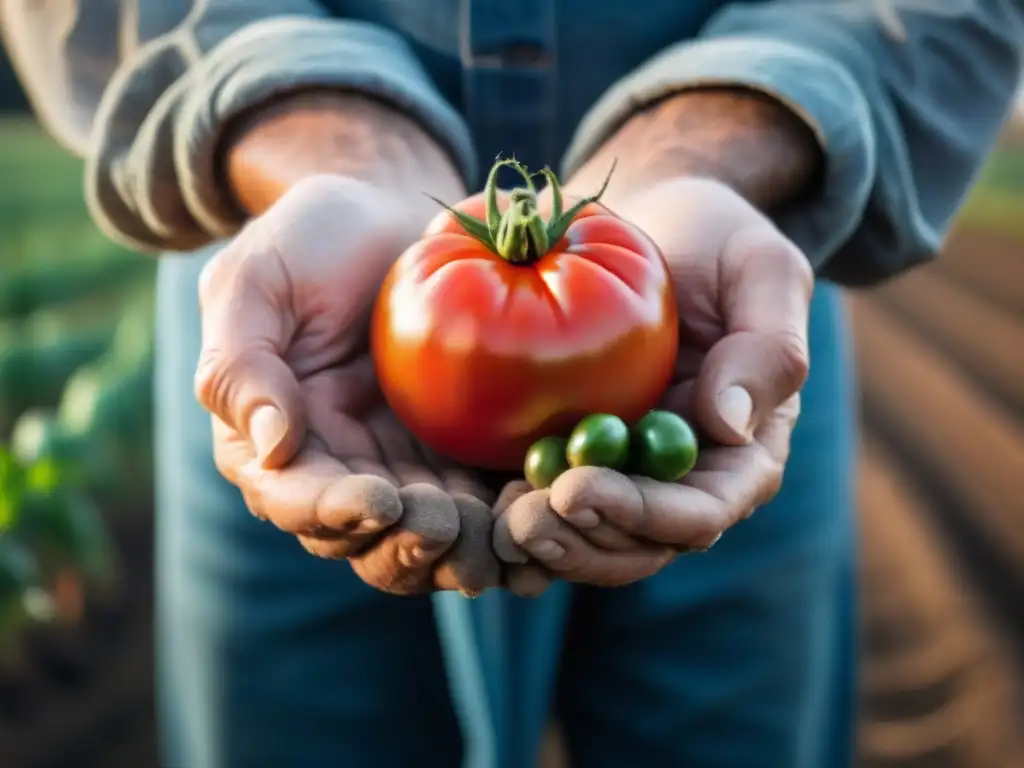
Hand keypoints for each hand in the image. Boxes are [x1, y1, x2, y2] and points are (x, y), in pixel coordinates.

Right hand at [194, 174, 499, 595]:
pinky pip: (480, 506)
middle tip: (450, 523)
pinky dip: (505, 521)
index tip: (381, 501)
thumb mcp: (255, 281)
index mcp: (273, 443)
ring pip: (426, 540)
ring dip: (461, 549)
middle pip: (366, 539)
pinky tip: (535, 510)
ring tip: (497, 528)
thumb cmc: (312, 241)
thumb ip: (240, 362)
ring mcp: (401, 466)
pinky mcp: (456, 455)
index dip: (335, 512)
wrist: (387, 215)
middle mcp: (336, 469)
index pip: (295, 500)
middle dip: (407, 544)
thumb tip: (270, 446)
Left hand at [493, 177, 811, 592]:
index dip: (646, 515)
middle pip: (642, 541)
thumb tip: (730, 426)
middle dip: (587, 544)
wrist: (657, 223)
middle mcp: (686, 474)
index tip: (579, 491)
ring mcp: (629, 469)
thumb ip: (768, 346)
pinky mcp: (577, 452)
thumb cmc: (716, 240)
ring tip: (501, 523)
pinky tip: (481, 502)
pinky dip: (521, 511)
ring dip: (552, 543)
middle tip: (523, 520)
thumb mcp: (760, 269)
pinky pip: (551, 498)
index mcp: (742, 449)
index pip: (703, 509)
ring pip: (596, 537)